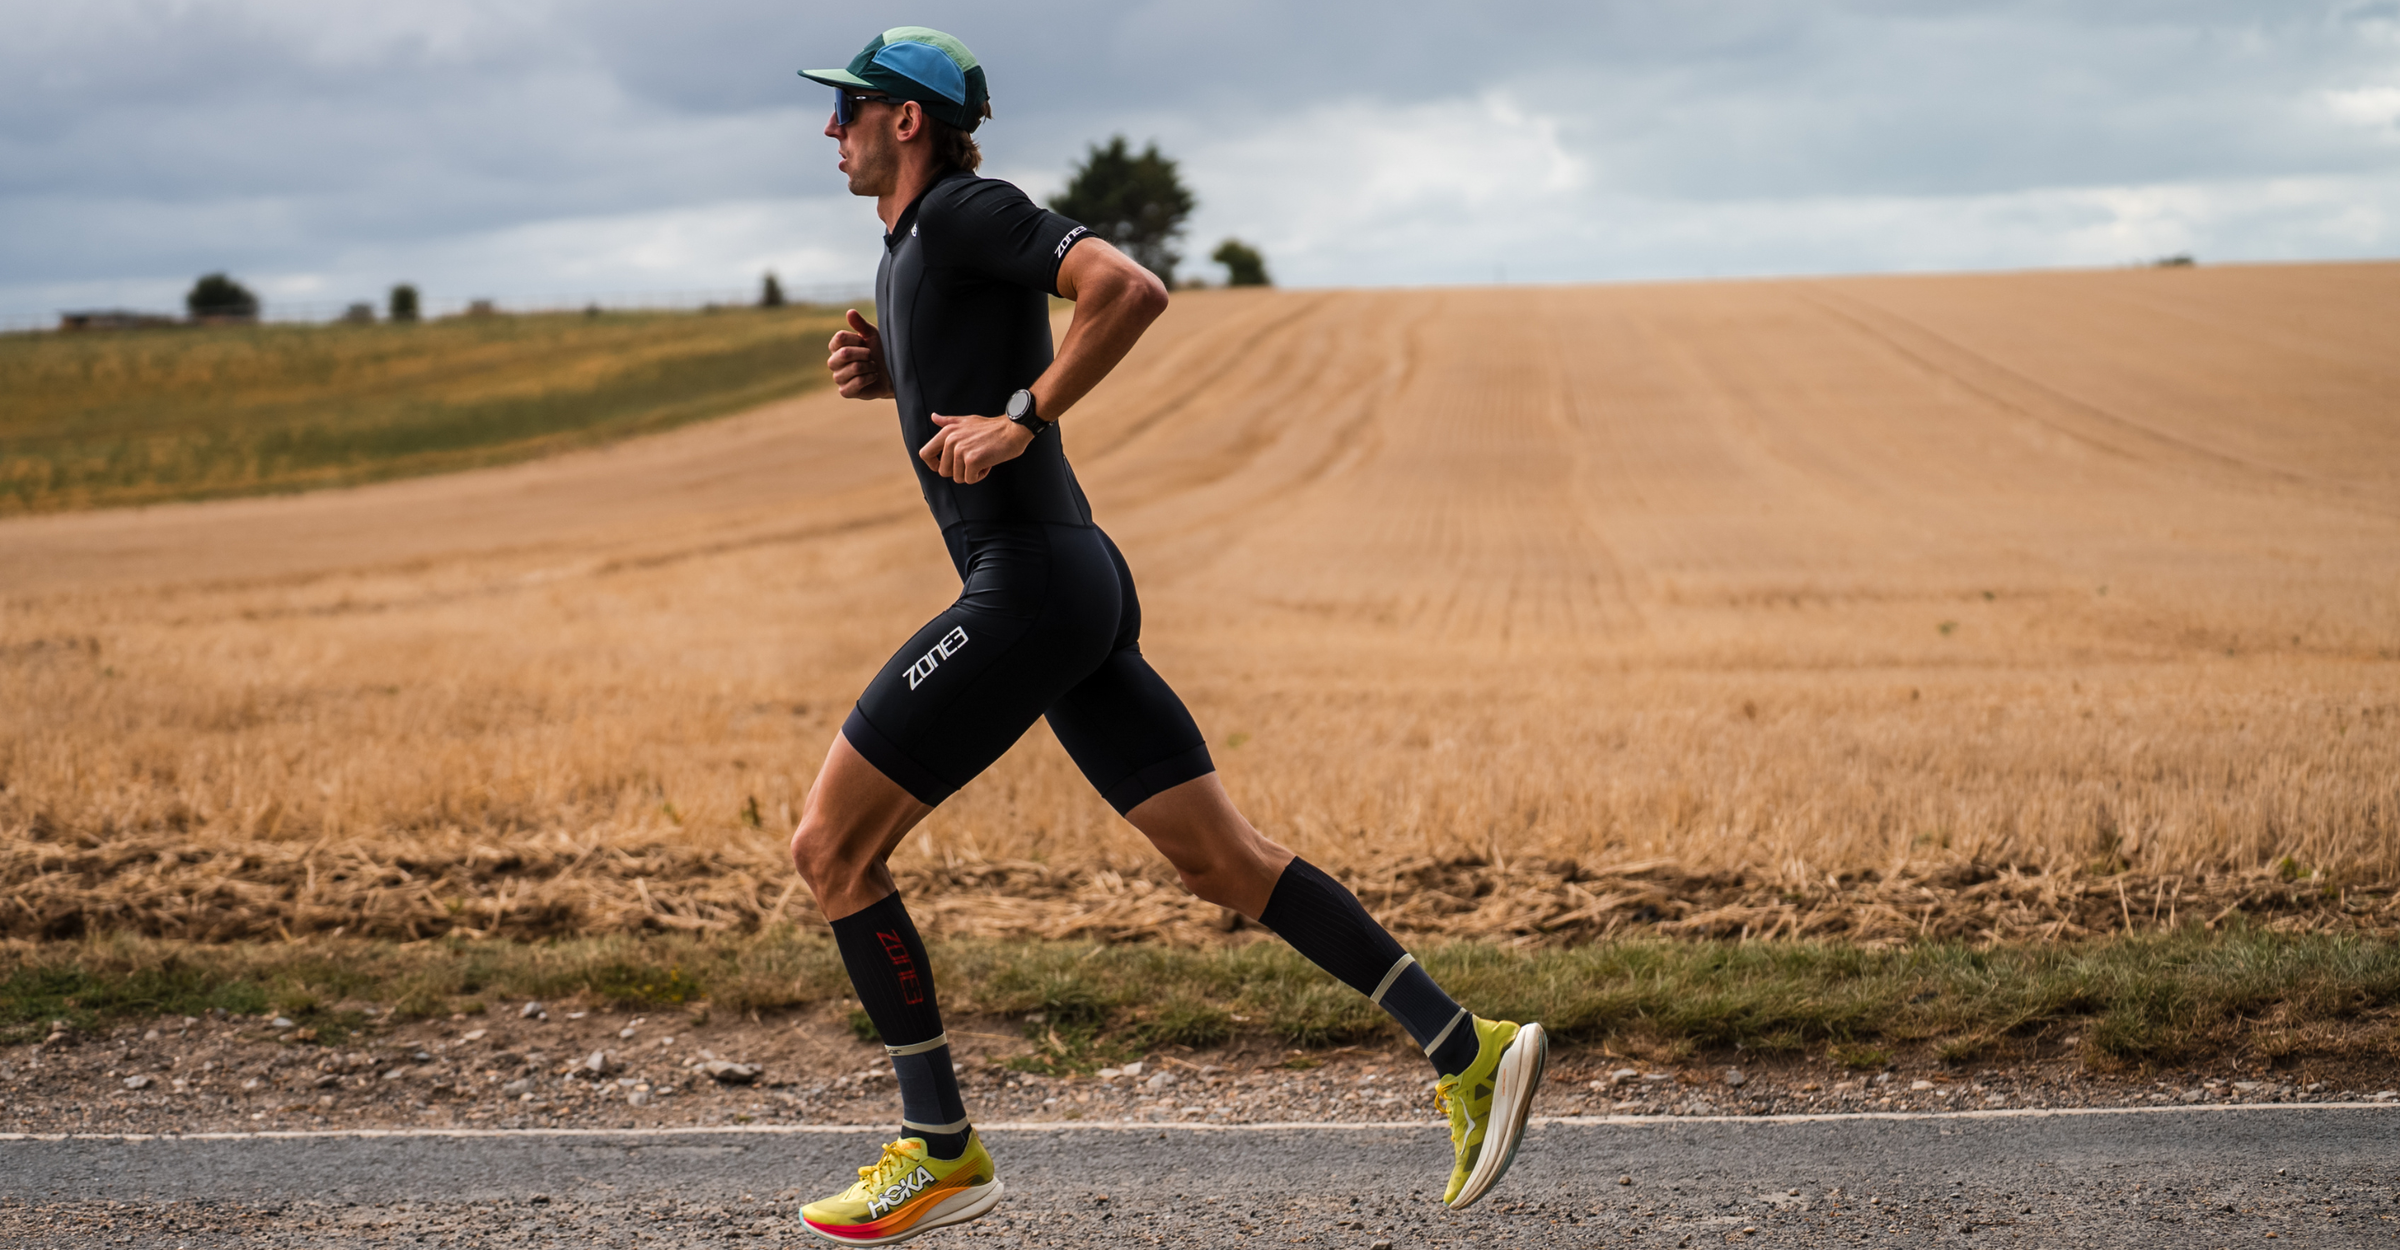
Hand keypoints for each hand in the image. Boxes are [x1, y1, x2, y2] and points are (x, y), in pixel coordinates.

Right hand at [826, 309, 892, 399]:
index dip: (857, 340)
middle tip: (871, 357)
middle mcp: (833, 362)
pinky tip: (873, 377)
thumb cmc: (880, 352)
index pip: (840, 338)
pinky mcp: (845, 391)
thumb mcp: (872, 335)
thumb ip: (860, 324)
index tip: (865, 343)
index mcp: (836, 347)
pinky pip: (856, 383)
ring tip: (873, 367)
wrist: (892, 373)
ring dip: (869, 367)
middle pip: (845, 353)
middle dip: (865, 354)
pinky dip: (869, 378)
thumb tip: (850, 312)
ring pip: (854, 368)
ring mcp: (838, 377)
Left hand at [918, 412, 1034, 483]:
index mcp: (947, 432)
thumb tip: (934, 417)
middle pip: (943, 472)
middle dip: (958, 471)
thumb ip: (948, 422)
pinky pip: (970, 480)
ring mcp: (961, 450)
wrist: (1013, 429)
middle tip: (973, 461)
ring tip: (983, 459)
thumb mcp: (967, 420)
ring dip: (972, 473)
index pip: (925, 454)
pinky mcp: (972, 460)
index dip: (933, 464)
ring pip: (958, 478)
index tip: (946, 466)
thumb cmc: (992, 427)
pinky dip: (981, 475)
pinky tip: (988, 463)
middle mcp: (950, 440)